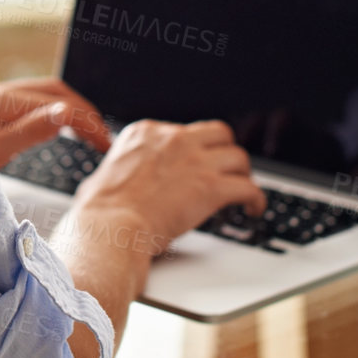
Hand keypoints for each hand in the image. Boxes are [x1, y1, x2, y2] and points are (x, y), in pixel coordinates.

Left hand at [0, 76, 112, 169]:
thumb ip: (30, 131)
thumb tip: (65, 114)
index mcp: (5, 101)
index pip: (61, 106)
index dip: (88, 124)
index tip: (104, 147)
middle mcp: (1, 91)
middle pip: (57, 90)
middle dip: (85, 110)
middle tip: (103, 139)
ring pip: (45, 91)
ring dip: (71, 106)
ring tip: (88, 131)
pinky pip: (31, 97)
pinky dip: (53, 107)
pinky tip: (56, 124)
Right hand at [72, 119, 264, 250]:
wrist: (111, 226)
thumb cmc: (101, 209)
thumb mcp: (104, 173)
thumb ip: (121, 169)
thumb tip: (115, 178)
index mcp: (147, 132)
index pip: (184, 132)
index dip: (195, 151)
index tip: (197, 166)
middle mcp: (174, 139)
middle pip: (218, 133)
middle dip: (225, 152)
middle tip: (227, 171)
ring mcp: (195, 161)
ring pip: (238, 157)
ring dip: (242, 175)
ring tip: (242, 191)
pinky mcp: (212, 187)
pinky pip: (248, 187)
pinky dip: (256, 199)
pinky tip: (254, 209)